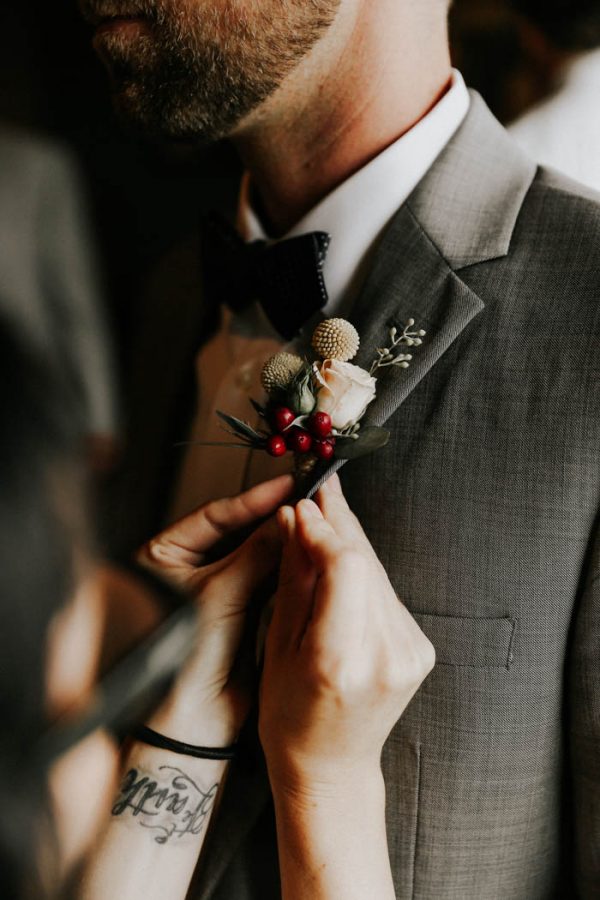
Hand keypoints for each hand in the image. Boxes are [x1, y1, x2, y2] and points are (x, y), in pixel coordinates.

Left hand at [137, 474, 292, 746]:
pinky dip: (289, 571)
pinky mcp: (241, 612)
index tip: (286, 486)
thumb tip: (287, 519)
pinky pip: (269, 582)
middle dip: (272, 521)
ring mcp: (217, 590)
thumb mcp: (219, 596)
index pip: (215, 515)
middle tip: (306, 504)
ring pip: (257, 557)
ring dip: (284, 545)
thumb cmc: (181, 662)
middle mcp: (189, 569)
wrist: (192, 723)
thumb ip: (255, 555)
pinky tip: (309, 558)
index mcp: (165, 555)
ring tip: (313, 527)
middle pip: (239, 533)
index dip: (252, 500)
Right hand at [259, 475, 434, 793]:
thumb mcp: (277, 645)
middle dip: (339, 522)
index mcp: (340, 660)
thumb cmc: (290, 715)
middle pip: (367, 562)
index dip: (325, 527)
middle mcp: (385, 655)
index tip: (303, 504)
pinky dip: (363, 569)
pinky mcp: (420, 648)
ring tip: (324, 514)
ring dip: (351, 542)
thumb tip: (295, 518)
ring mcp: (410, 653)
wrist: (332, 764)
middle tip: (319, 489)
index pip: (346, 567)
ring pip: (378, 572)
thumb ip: (294, 577)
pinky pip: (387, 593)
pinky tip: (342, 556)